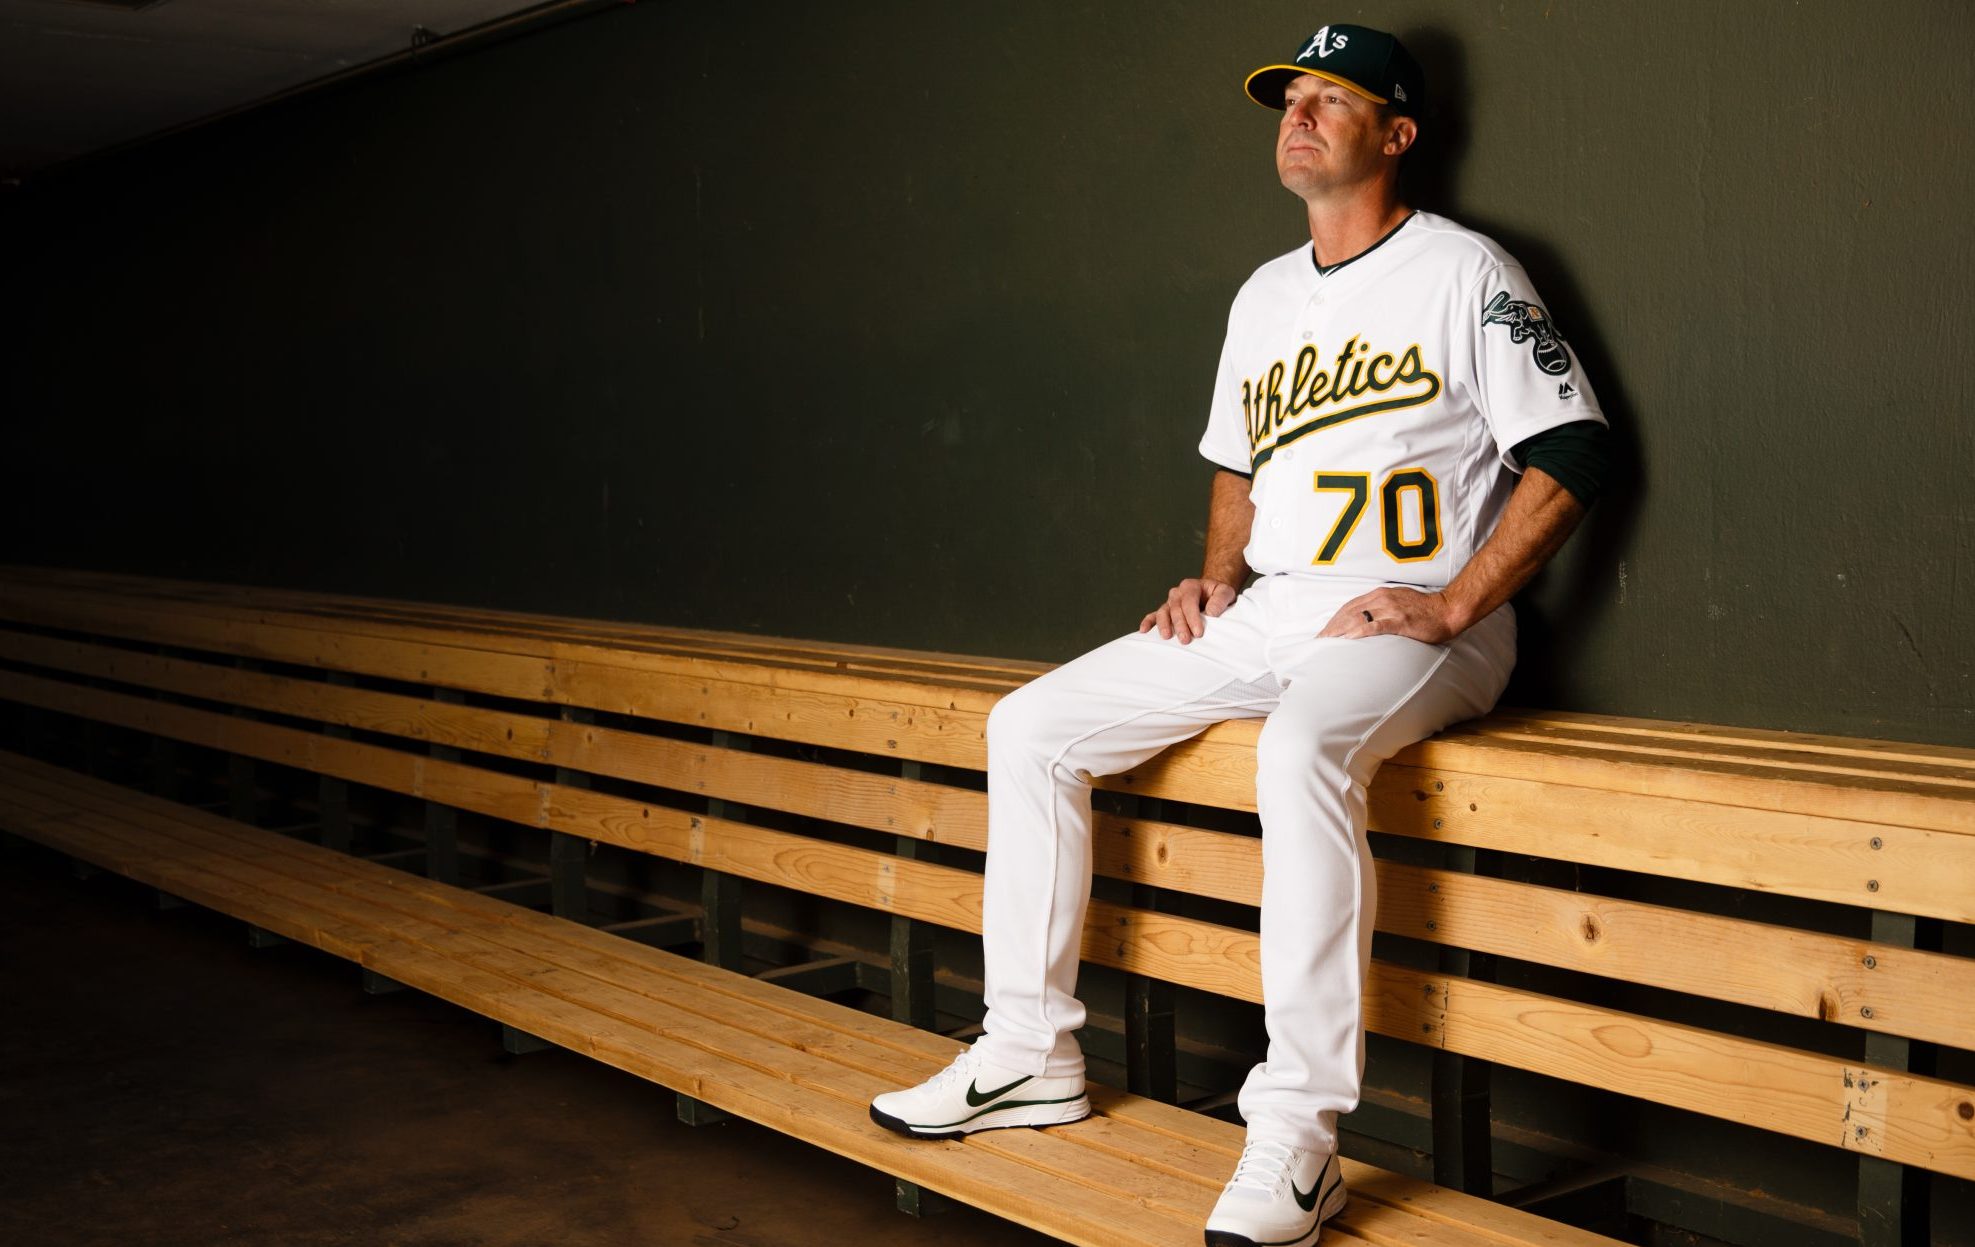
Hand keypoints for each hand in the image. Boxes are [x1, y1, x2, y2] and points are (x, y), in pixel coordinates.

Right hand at [1139, 578, 1238, 643]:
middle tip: (1185, 640)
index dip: (1192, 617)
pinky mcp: (1165, 611)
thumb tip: (1211, 612)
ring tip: (1167, 637)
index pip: (1189, 602)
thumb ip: (1220, 599)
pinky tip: (1144, 631)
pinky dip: (1147, 622)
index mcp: (1190, 586)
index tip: (1198, 632)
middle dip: (1180, 625)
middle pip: (1175, 609)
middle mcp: (1177, 593)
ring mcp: (1169, 602)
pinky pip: (1153, 615)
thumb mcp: (1225, 592)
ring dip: (1164, 625)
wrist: (1211, 594)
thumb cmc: (1217, 595)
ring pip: (1163, 612)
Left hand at [1317, 587, 1464, 643]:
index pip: (1350, 607)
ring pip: (1357, 618)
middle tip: (1319, 642)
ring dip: (1340, 631)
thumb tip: (1366, 619)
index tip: (1324, 633)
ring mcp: (1390, 609)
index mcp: (1380, 594)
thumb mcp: (1399, 602)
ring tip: (1327, 643)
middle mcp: (1382, 599)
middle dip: (1332, 627)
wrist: (1448, 610)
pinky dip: (1359, 632)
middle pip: (1349, 612)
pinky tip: (1348, 640)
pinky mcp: (1399, 620)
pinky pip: (1375, 626)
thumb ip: (1382, 608)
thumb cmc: (1425, 610)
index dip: (1335, 620)